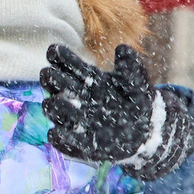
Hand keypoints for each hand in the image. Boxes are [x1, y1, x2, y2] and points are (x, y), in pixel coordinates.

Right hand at [39, 43, 193, 178]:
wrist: (146, 133)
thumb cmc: (138, 103)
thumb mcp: (138, 83)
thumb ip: (131, 67)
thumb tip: (122, 49)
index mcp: (88, 79)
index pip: (69, 65)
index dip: (60, 57)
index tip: (54, 51)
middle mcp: (76, 97)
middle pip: (56, 85)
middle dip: (50, 78)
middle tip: (47, 73)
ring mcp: (75, 120)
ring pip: (55, 111)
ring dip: (54, 106)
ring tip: (57, 101)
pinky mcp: (79, 144)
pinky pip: (63, 142)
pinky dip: (59, 138)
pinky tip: (57, 133)